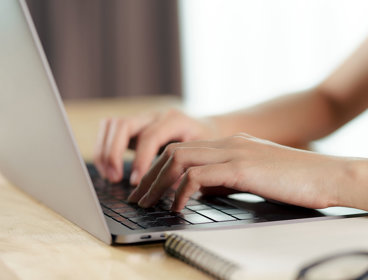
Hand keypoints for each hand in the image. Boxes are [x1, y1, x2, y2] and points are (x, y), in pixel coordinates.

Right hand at [93, 109, 218, 183]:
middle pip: (124, 125)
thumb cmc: (206, 145)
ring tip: (110, 176)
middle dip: (113, 153)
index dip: (141, 160)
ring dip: (104, 151)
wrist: (206, 130)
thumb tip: (170, 193)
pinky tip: (109, 169)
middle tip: (115, 179)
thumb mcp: (203, 155)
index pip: (150, 136)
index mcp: (175, 120)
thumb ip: (186, 170)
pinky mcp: (134, 126)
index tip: (136, 182)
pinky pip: (109, 130)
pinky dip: (103, 149)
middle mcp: (155, 115)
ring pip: (112, 124)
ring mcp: (142, 118)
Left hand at [128, 133, 342, 210]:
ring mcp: (233, 152)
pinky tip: (178, 207)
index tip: (146, 187)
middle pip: (173, 151)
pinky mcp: (242, 167)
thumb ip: (223, 177)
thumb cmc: (290, 179)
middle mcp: (226, 143)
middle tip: (137, 197)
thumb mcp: (250, 174)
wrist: (325, 174)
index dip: (157, 168)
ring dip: (158, 182)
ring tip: (147, 202)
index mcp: (227, 143)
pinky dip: (182, 191)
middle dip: (149, 175)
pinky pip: (200, 176)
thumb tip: (197, 190)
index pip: (181, 149)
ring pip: (180, 159)